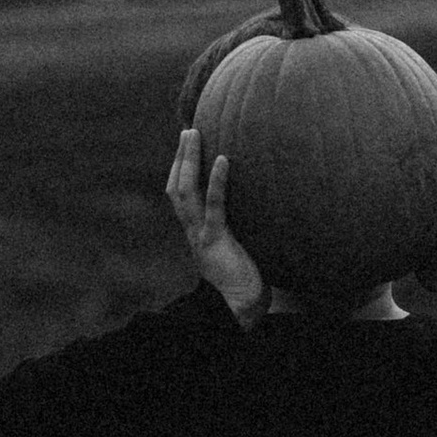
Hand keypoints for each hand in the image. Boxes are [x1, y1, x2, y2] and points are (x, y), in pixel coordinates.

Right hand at [167, 129, 266, 321]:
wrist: (239, 307)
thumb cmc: (245, 275)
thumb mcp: (239, 243)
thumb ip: (239, 223)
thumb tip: (259, 199)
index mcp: (196, 229)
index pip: (181, 193)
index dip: (180, 168)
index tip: (187, 142)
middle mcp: (192, 229)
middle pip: (177, 186)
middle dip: (180, 157)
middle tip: (187, 129)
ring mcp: (201, 234)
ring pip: (185, 192)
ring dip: (188, 161)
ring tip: (195, 134)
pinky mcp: (215, 241)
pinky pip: (214, 207)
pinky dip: (216, 182)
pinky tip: (223, 160)